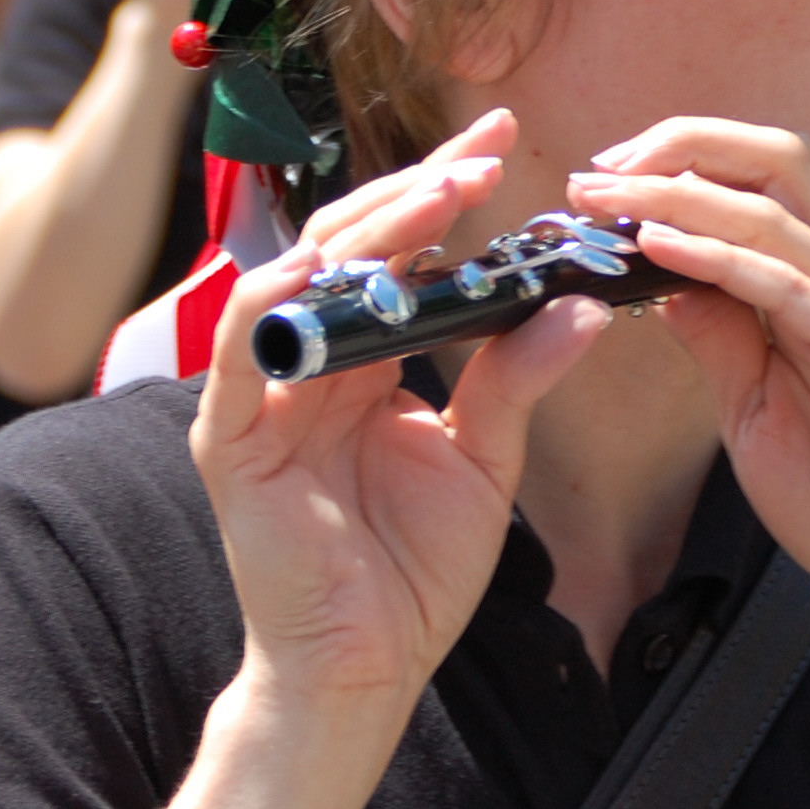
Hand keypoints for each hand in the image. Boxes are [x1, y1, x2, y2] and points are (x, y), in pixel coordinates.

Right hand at [193, 110, 609, 709]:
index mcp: (363, 359)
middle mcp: (309, 361)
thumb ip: (517, 379)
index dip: (443, 190)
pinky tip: (330, 270)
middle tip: (485, 152)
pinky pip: (244, 352)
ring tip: (440, 197)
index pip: (398, 251)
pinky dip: (279, 303)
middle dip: (417, 189)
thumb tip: (580, 304)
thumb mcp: (486, 459)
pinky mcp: (229, 439)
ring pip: (302, 276)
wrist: (368, 666)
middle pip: (349, 246)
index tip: (503, 141)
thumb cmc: (416, 570)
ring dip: (369, 231)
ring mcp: (262, 396)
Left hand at [566, 119, 809, 645]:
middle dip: (678, 146)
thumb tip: (664, 279)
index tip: (601, 178)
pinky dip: (718, 257)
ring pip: (774, 209)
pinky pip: (789, 285)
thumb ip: (722, 340)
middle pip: (774, 161)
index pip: (758, 182)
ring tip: (602, 194)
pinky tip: (658, 245)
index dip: (679, 162)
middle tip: (593, 170)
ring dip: (675, 192)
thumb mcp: (757, 410)